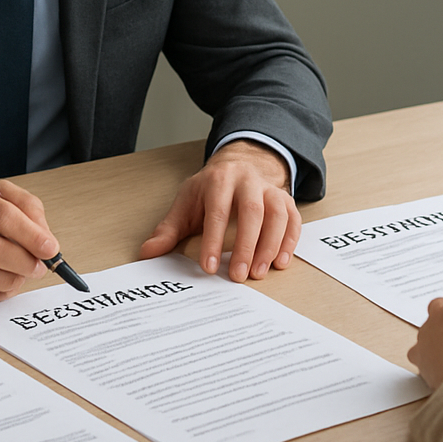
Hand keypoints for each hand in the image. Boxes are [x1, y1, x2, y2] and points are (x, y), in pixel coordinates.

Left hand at [139, 140, 298, 282]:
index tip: (209, 267)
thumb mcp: (186, 203)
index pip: (217, 210)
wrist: (238, 165)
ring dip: (270, 246)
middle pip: (253, 212)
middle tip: (239, 276)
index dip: (214, 240)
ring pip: (277, 214)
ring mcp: (269, 189)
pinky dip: (290, 241)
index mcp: (219, 180)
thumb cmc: (210, 190)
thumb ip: (169, 229)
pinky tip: (280, 262)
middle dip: (246, 246)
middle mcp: (248, 181)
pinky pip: (294, 219)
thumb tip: (148, 252)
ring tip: (259, 273)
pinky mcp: (285, 199)